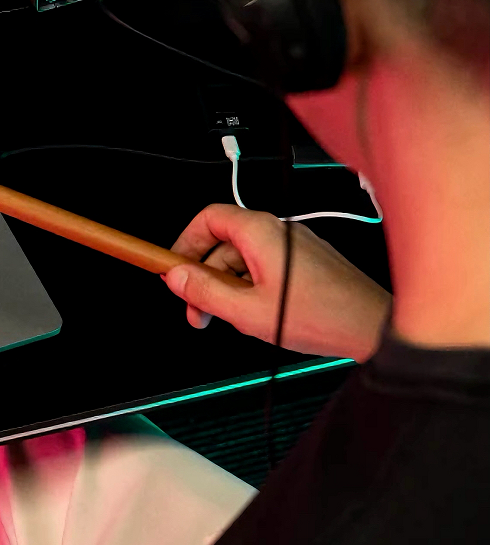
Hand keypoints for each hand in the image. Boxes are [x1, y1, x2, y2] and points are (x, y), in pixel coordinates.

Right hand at [162, 203, 390, 361]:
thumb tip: (177, 278)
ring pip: (240, 260)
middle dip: (203, 277)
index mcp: (260, 233)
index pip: (207, 219)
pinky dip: (247, 289)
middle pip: (221, 244)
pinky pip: (261, 268)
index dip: (184, 243)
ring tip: (227, 319)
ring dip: (225, 288)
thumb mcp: (247, 311)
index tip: (174, 269)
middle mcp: (276, 232)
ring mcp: (290, 247)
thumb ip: (205, 293)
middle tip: (196, 309)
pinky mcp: (301, 263)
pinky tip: (252, 315)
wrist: (370, 326)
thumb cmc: (323, 315)